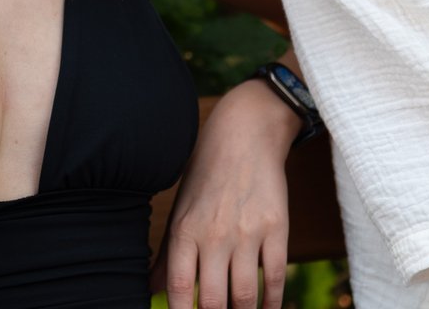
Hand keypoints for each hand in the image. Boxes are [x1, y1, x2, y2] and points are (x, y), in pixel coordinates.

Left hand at [151, 81, 295, 308]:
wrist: (245, 135)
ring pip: (245, 298)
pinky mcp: (277, 230)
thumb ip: (169, 254)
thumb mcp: (181, 208)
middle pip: (214, 302)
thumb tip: (152, 289)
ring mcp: (247, 233)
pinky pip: (274, 280)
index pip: (180, 288)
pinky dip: (272, 303)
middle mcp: (214, 234)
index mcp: (185, 228)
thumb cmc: (206, 175)